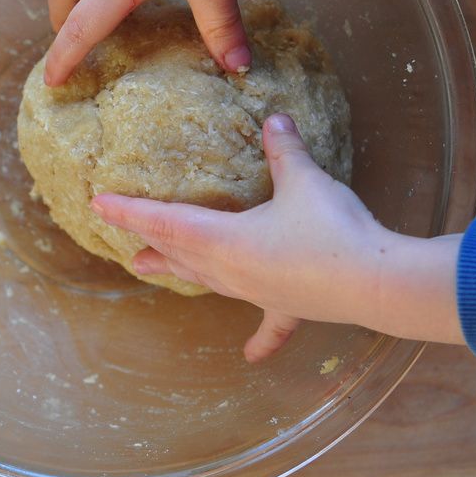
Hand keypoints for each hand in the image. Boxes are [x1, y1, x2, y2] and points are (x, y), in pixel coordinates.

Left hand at [90, 114, 464, 361]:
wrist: (377, 284)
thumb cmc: (332, 230)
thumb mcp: (304, 181)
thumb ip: (284, 150)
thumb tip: (274, 118)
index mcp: (223, 239)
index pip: (164, 221)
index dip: (129, 211)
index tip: (98, 205)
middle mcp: (230, 271)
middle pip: (178, 254)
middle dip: (149, 245)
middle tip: (125, 247)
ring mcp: (256, 292)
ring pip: (206, 280)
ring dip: (179, 272)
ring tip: (152, 269)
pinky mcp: (287, 307)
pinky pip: (266, 324)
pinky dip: (258, 339)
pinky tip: (249, 358)